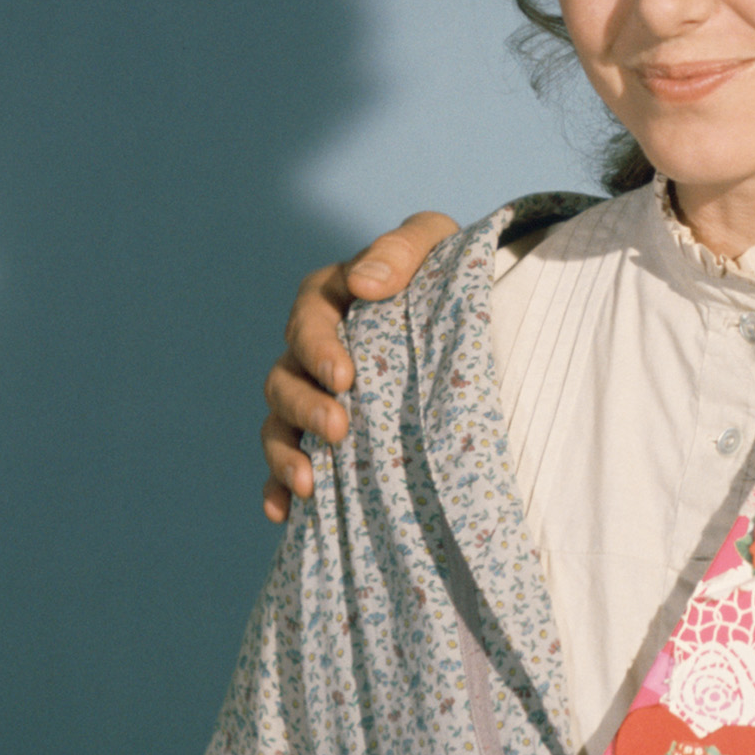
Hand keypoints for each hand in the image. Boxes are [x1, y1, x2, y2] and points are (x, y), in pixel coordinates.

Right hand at [260, 212, 460, 519]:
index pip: (307, 320)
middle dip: (305, 407)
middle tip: (338, 430)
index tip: (345, 376)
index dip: (317, 349)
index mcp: (330, 299)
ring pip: (279, 423)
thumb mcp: (434, 242)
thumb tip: (363, 283)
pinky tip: (285, 512)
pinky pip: (290, 461)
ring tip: (309, 484)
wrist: (474, 308)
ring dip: (286, 454)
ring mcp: (315, 392)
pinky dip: (280, 485)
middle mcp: (312, 348)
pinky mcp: (325, 431)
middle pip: (284, 378)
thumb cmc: (446, 268)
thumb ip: (400, 248)